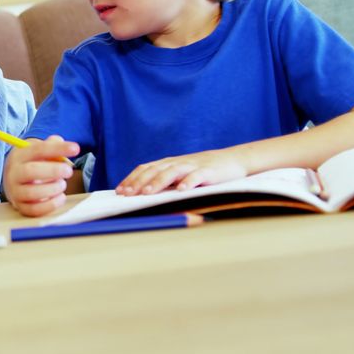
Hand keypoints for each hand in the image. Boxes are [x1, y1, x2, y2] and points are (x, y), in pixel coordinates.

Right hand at [3, 136, 79, 216]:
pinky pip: (35, 210)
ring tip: (62, 184)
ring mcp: (15, 192)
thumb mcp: (39, 150)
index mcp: (19, 156)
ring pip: (32, 192)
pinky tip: (60, 197)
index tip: (76, 149)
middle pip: (30, 171)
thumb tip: (68, 148)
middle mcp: (14, 174)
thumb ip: (53, 145)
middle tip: (69, 171)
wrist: (15, 179)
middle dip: (54, 171)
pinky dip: (51, 204)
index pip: (38, 150)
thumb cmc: (33, 163)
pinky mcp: (20, 207)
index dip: (58, 149)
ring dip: (53, 188)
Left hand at [115, 149, 245, 195]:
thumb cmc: (202, 170)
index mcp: (168, 163)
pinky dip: (188, 182)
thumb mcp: (181, 173)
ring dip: (158, 182)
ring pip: (172, 172)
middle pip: (154, 170)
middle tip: (128, 194)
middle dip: (139, 182)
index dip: (131, 179)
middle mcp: (177, 162)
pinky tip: (181, 190)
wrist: (233, 159)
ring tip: (148, 193)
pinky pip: (197, 176)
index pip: (145, 169)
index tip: (120, 191)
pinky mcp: (209, 171)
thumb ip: (165, 181)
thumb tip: (141, 195)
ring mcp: (193, 166)